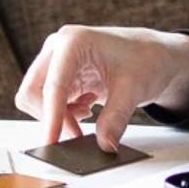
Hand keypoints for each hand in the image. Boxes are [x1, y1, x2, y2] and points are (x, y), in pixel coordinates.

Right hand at [14, 25, 188, 148]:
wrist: (155, 55)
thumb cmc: (146, 59)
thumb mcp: (134, 89)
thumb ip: (116, 118)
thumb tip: (104, 145)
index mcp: (74, 42)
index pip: (53, 85)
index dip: (51, 116)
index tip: (52, 142)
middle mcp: (59, 48)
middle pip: (33, 91)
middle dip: (51, 117)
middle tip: (77, 134)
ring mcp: (58, 62)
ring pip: (38, 99)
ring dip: (58, 116)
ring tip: (88, 114)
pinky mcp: (61, 75)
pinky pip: (49, 102)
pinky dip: (63, 113)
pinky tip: (87, 108)